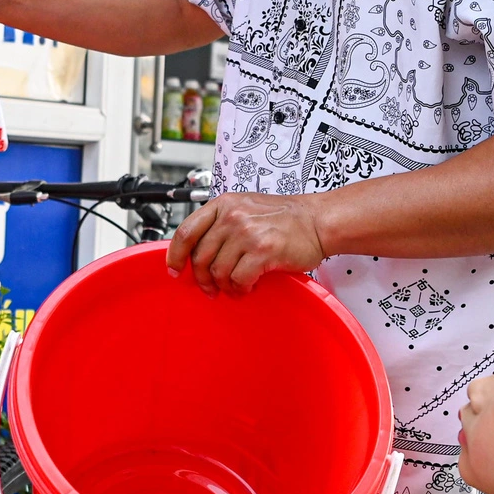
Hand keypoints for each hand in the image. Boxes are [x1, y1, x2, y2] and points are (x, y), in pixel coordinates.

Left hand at [165, 191, 327, 294]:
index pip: (186, 232)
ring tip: (235, 287)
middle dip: (202, 279)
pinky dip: (241, 289)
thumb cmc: (286, 217)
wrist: (318, 220)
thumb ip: (221, 223)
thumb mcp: (246, 207)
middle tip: (210, 288)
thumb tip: (198, 251)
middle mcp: (232, 216)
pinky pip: (239, 279)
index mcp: (224, 204)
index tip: (174, 270)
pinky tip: (248, 286)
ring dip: (224, 286)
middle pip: (200, 257)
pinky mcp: (263, 251)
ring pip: (218, 271)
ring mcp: (247, 233)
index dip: (175, 256)